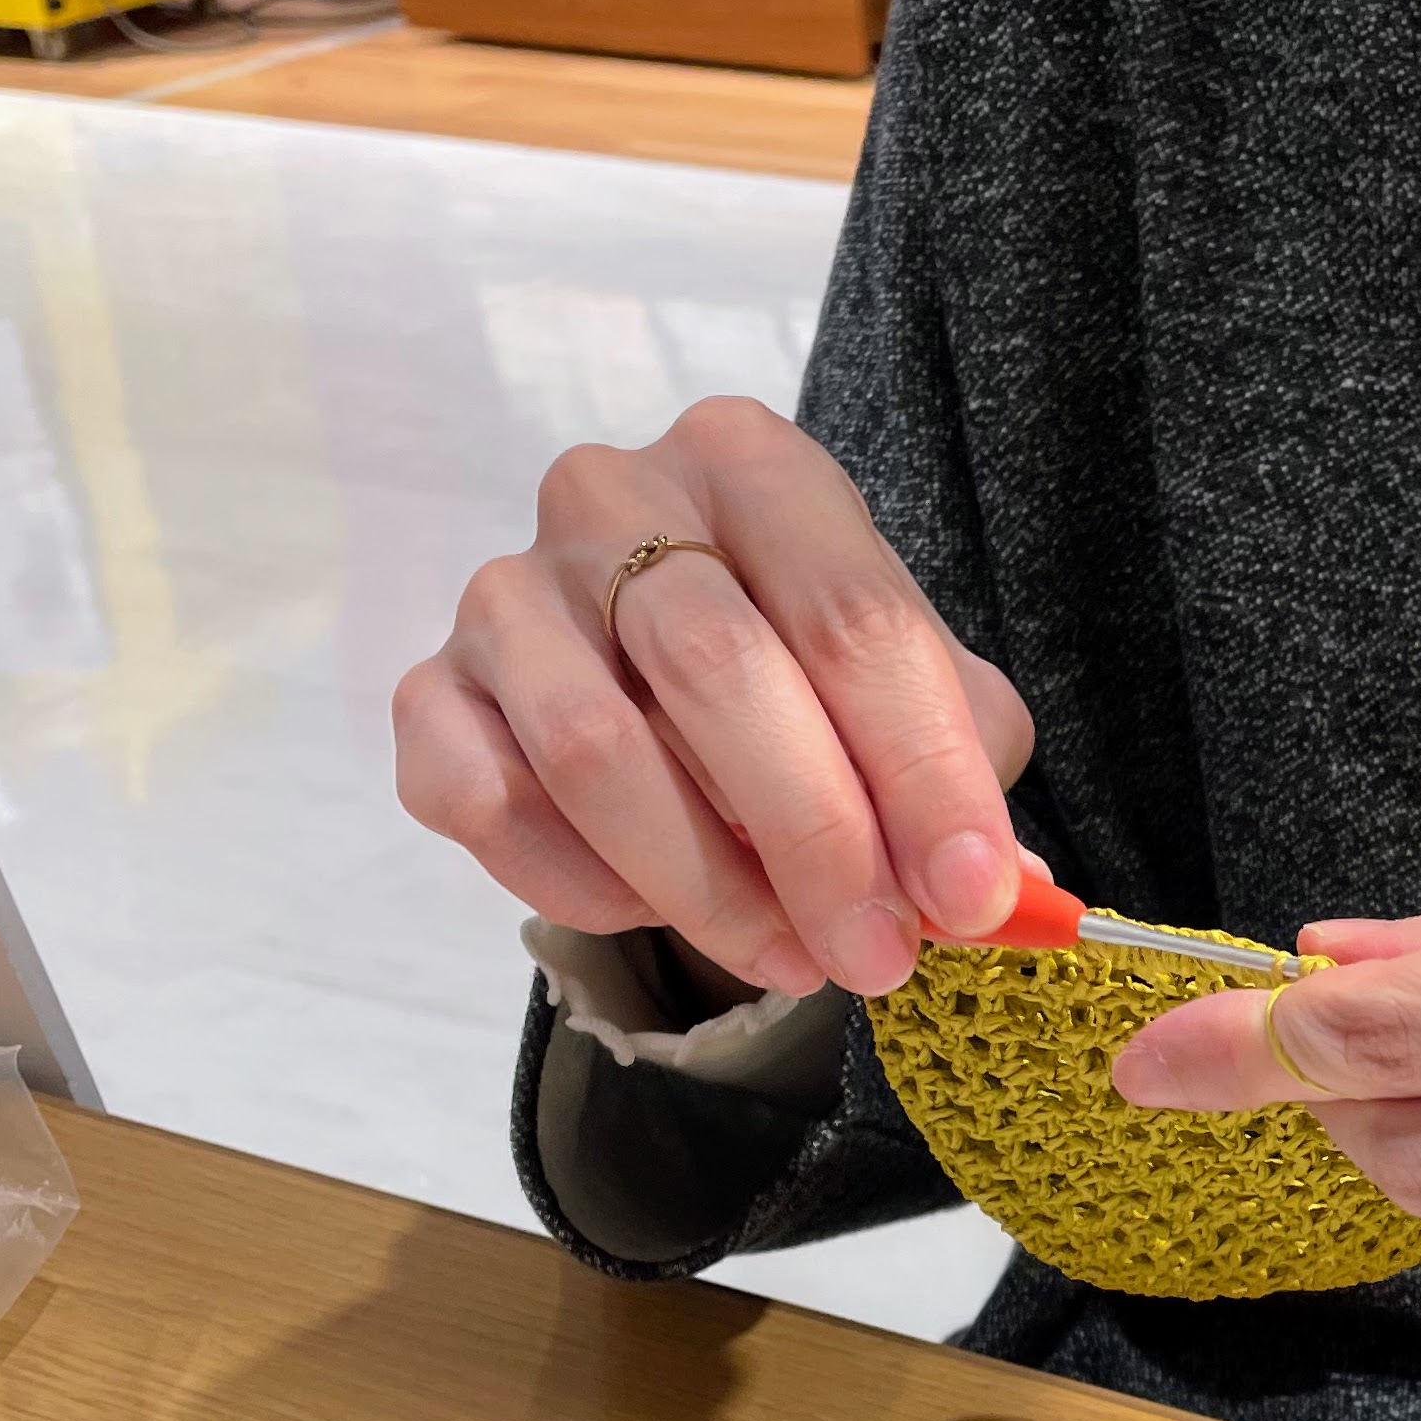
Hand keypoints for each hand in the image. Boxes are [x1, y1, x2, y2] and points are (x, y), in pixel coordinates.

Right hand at [393, 398, 1034, 998]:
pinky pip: (488, 803)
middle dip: (816, 841)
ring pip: (596, 752)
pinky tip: (649, 908)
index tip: (970, 896)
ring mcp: (506, 588)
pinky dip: (580, 884)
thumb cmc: (817, 676)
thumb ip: (960, 770)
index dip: (922, 771)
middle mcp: (614, 495)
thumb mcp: (919, 696)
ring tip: (789, 955)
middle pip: (719, 671)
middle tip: (874, 955)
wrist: (674, 674)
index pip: (853, 619)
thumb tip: (991, 891)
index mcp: (754, 464)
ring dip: (706, 886)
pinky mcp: (429, 685)